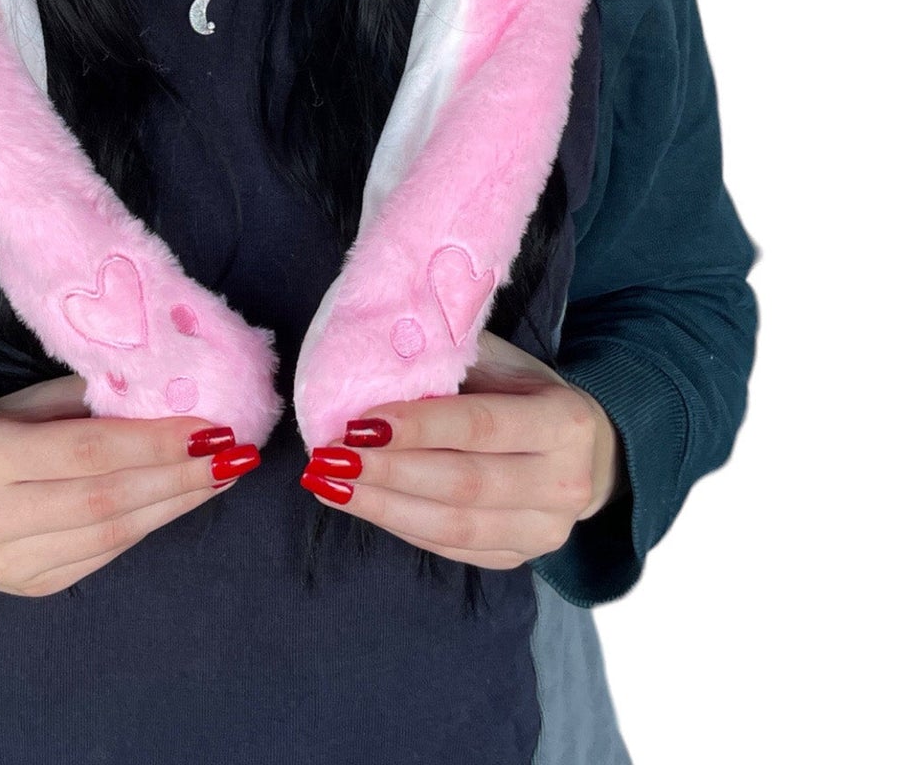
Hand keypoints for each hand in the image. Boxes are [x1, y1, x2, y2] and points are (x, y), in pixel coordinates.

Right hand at [0, 373, 258, 596]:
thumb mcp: (17, 403)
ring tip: (220, 475)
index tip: (211, 427)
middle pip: (107, 498)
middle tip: (234, 453)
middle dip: (180, 477)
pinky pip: (103, 554)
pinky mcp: (31, 588)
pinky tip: (178, 500)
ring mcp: (11, 564)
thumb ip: (83, 398)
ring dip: (176, 504)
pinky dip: (148, 525)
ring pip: (112, 534)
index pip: (88, 451)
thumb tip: (164, 390)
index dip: (155, 443)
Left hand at [297, 329, 619, 568]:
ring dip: (383, 506)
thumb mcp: (502, 359)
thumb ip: (449, 360)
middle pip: (463, 484)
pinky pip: (450, 548)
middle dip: (388, 472)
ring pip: (453, 527)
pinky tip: (362, 503)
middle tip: (329, 457)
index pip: (481, 427)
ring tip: (330, 483)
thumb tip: (373, 362)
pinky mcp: (519, 557)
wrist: (587, 449)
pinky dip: (400, 525)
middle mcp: (565, 484)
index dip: (418, 427)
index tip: (358, 422)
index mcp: (564, 422)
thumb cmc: (525, 390)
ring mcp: (545, 531)